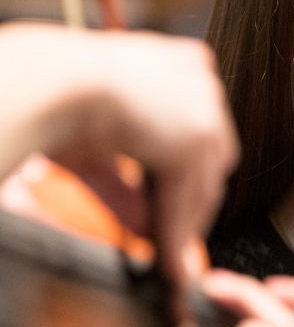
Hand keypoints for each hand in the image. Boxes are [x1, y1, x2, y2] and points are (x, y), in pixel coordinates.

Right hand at [0, 23, 237, 282]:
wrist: (50, 82)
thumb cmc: (56, 99)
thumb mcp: (96, 150)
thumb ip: (124, 187)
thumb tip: (142, 227)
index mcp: (182, 65)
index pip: (198, 132)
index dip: (187, 175)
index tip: (174, 205)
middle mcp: (203, 82)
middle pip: (210, 161)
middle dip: (192, 204)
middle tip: (175, 240)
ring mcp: (205, 110)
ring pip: (202, 183)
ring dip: (185, 225)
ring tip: (172, 261)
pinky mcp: (197, 139)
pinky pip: (187, 196)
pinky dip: (177, 231)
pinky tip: (169, 260)